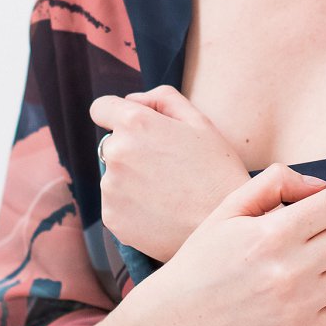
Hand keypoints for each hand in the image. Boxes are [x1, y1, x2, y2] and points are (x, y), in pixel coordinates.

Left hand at [88, 84, 251, 262]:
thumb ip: (162, 99)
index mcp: (135, 124)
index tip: (133, 129)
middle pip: (111, 143)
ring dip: (132, 179)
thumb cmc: (217, 170)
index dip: (116, 115)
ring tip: (167, 192)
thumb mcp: (200, 122)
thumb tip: (130, 100)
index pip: (101, 108)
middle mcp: (115, 152)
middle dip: (132, 149)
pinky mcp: (112, 217)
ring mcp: (110, 187)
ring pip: (113, 175)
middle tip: (167, 167)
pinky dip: (132, 206)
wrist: (223, 225)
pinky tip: (160, 210)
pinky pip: (116, 203)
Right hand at [135, 159, 325, 325]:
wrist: (177, 320)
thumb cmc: (202, 258)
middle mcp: (291, 269)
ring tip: (316, 260)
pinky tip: (318, 289)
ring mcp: (300, 305)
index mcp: (273, 233)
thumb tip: (321, 186)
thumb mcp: (228, 209)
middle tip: (314, 230)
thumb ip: (275, 184)